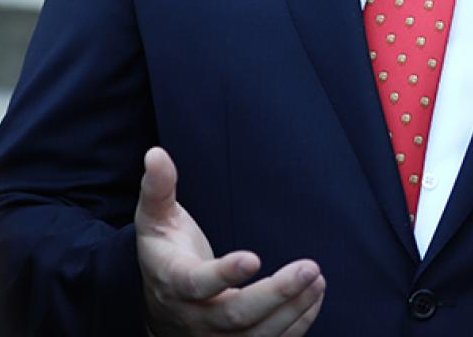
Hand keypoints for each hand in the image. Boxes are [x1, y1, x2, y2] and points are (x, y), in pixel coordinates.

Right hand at [137, 146, 324, 334]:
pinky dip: (296, 324)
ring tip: (317, 279)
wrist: (156, 306)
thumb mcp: (155, 220)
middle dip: (276, 294)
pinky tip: (314, 296)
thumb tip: (155, 153)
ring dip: (292, 309)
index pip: (198, 283)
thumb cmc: (163, 253)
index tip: (253, 258)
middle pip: (236, 316)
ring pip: (256, 335)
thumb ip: (158, 188)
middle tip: (310, 268)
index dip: (224, 274)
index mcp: (174, 282)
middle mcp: (195, 317)